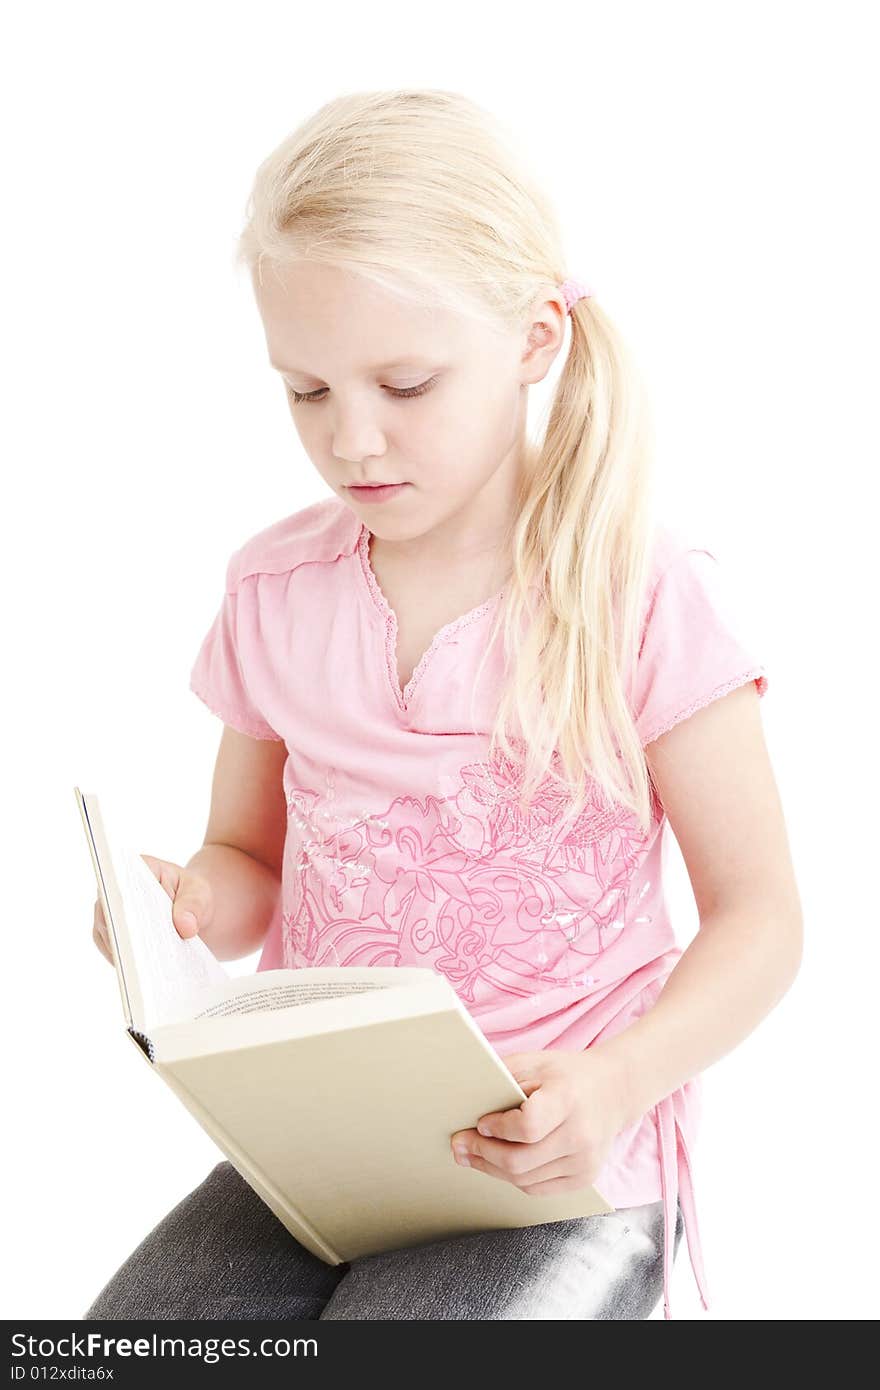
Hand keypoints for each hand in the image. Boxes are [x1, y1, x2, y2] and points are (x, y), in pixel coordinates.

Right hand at [91, 853, 212, 964]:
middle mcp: (114, 891)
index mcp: (135, 868)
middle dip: (125, 935)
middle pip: (110, 914)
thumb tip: (185, 927)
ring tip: (146, 975)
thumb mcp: (201, 894)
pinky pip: (116, 954)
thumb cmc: (194, 896)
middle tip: (142, 958)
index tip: (132, 924)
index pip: (121, 884)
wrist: (192, 914)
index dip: (123, 903)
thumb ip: (194, 905)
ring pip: (109, 937)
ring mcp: (110, 916)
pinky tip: (146, 979)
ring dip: (126, 955)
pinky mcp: (112, 939)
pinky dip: (129, 965)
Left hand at [449, 1047, 634, 1195]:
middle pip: (521, 1161)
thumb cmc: (567, 1074)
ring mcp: (585, 1161)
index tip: (480, 1124)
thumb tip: (465, 1102)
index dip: (499, 1129)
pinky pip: (538, 1189)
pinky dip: (514, 1179)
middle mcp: (580, 1135)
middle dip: (483, 1155)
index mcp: (568, 1099)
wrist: (614, 1090)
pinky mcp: (585, 1178)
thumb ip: (503, 1078)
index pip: (528, 1126)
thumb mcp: (535, 1062)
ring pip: (525, 1180)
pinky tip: (499, 1165)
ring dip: (492, 1169)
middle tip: (459, 1146)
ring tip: (471, 1156)